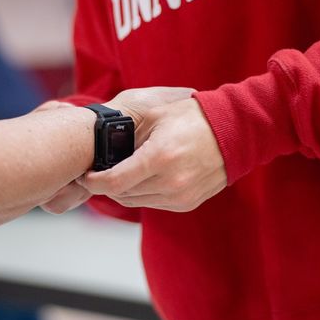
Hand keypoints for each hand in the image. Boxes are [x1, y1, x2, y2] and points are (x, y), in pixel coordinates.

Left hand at [38, 87, 196, 213]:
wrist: (234, 132)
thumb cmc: (193, 118)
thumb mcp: (155, 116)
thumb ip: (127, 134)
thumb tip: (102, 150)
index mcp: (159, 157)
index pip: (113, 182)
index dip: (93, 182)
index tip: (86, 175)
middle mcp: (170, 182)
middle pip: (122, 194)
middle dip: (106, 185)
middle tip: (99, 172)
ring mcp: (180, 196)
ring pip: (136, 201)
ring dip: (124, 190)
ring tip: (119, 173)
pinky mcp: (187, 203)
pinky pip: (154, 203)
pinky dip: (143, 193)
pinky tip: (142, 177)